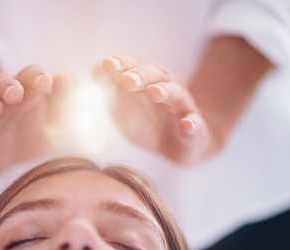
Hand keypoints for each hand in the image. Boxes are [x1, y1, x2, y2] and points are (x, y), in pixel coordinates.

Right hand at [0, 65, 72, 173]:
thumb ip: (63, 100)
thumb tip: (67, 79)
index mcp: (26, 92)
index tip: (45, 82)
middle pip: (0, 84)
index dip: (35, 76)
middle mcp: (2, 101)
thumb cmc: (35, 131)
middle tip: (16, 93)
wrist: (9, 159)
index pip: (29, 76)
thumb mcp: (54, 118)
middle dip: (7, 86)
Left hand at [101, 54, 217, 164]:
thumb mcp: (124, 107)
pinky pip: (195, 124)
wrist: (180, 146)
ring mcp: (182, 107)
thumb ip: (110, 90)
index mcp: (147, 80)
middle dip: (140, 75)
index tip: (107, 65)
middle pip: (155, 74)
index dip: (121, 63)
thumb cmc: (148, 122)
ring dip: (165, 91)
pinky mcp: (195, 129)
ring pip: (176, 94)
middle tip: (127, 80)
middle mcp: (166, 87)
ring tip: (154, 93)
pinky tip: (187, 125)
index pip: (133, 65)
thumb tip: (93, 70)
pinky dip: (191, 124)